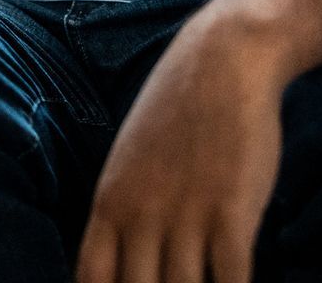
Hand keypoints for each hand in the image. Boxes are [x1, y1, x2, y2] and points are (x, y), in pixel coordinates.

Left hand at [77, 20, 286, 282]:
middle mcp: (140, 215)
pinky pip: (230, 282)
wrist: (222, 60)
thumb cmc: (177, 115)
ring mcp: (186, 216)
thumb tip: (114, 266)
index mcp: (110, 204)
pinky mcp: (232, 212)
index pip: (90, 281)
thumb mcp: (130, 164)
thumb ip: (123, 216)